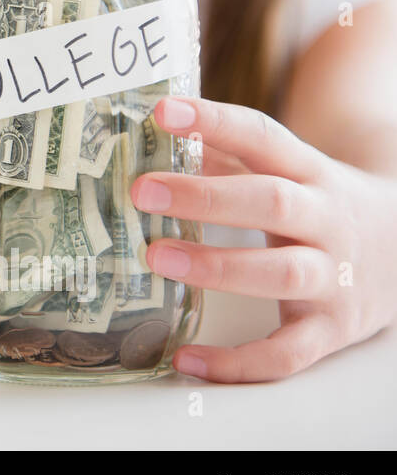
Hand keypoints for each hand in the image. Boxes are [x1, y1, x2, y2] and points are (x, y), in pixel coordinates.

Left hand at [131, 95, 396, 381]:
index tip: (162, 111)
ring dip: (215, 266)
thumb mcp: (286, 172)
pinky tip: (185, 357)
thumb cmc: (317, 204)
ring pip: (280, 273)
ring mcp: (333, 277)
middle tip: (142, 190)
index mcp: (309, 171)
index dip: (214, 121)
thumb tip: (144, 141)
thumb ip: (223, 158)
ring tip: (154, 257)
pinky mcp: (332, 330)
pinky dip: (237, 362)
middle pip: (271, 201)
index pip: (263, 136)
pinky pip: (287, 354)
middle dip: (205, 196)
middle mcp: (325, 220)